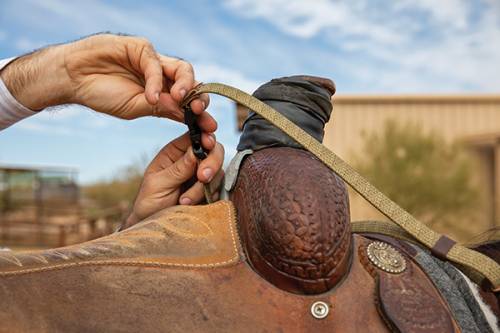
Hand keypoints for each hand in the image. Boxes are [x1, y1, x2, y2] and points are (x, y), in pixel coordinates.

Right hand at [0, 33, 214, 129]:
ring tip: (179, 99)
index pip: (188, 100)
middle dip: (199, 99)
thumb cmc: (103, 94)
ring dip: (185, 86)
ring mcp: (153, 60)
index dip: (199, 112)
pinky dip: (155, 81)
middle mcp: (162, 75)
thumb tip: (187, 116)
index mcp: (163, 92)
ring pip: (181, 69)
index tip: (208, 127)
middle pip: (192, 83)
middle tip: (199, 112)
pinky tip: (150, 95)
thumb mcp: (136, 108)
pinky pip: (155, 63)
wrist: (75, 79)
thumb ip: (161, 109)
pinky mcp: (140, 48)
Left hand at [123, 132, 223, 227]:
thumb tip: (195, 151)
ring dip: (204, 187)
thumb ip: (177, 168)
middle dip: (211, 163)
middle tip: (203, 177)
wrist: (155, 227)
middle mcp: (191, 161)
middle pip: (213, 150)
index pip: (194, 136)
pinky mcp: (210, 191)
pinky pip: (219, 188)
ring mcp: (202, 176)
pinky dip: (209, 196)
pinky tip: (191, 205)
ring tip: (184, 200)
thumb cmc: (149, 203)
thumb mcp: (158, 184)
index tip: (208, 144)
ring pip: (217, 171)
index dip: (205, 137)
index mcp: (175, 153)